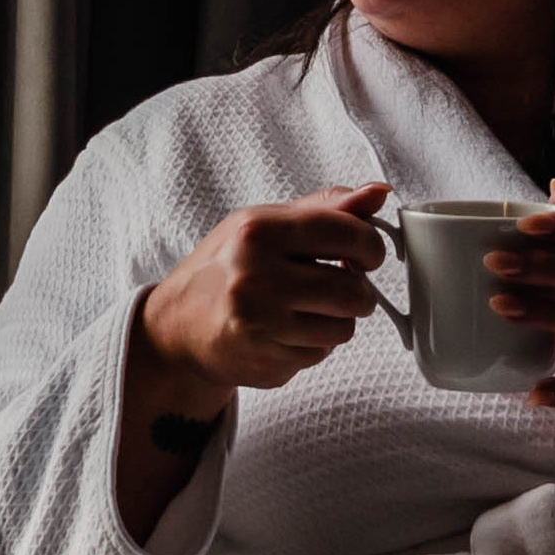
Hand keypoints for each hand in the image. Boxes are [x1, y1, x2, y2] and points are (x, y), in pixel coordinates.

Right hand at [114, 181, 388, 534]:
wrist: (176, 327)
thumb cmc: (223, 268)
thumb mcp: (263, 224)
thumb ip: (323, 209)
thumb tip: (378, 193)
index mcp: (258, 232)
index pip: (348, 234)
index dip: (370, 246)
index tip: (364, 254)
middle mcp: (256, 277)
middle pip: (354, 291)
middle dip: (358, 291)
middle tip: (341, 286)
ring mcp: (260, 324)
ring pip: (344, 328)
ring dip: (337, 321)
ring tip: (308, 310)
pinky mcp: (265, 360)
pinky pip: (321, 354)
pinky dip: (314, 344)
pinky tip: (287, 331)